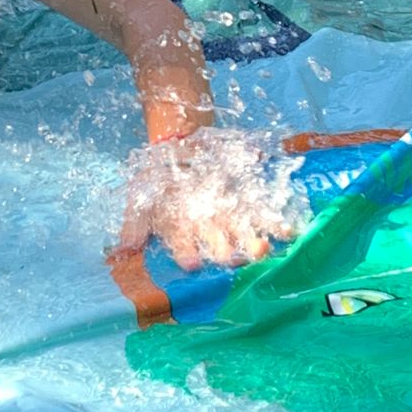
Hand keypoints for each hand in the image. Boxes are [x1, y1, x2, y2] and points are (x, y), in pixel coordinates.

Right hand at [117, 130, 299, 272]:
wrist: (181, 148)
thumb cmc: (159, 178)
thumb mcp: (141, 196)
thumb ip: (133, 223)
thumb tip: (123, 250)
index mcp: (181, 231)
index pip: (182, 246)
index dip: (187, 255)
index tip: (192, 264)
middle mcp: (207, 231)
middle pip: (218, 247)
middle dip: (227, 255)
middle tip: (234, 260)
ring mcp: (230, 220)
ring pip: (243, 237)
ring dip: (254, 245)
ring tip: (263, 249)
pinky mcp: (248, 205)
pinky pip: (264, 217)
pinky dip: (277, 225)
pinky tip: (289, 232)